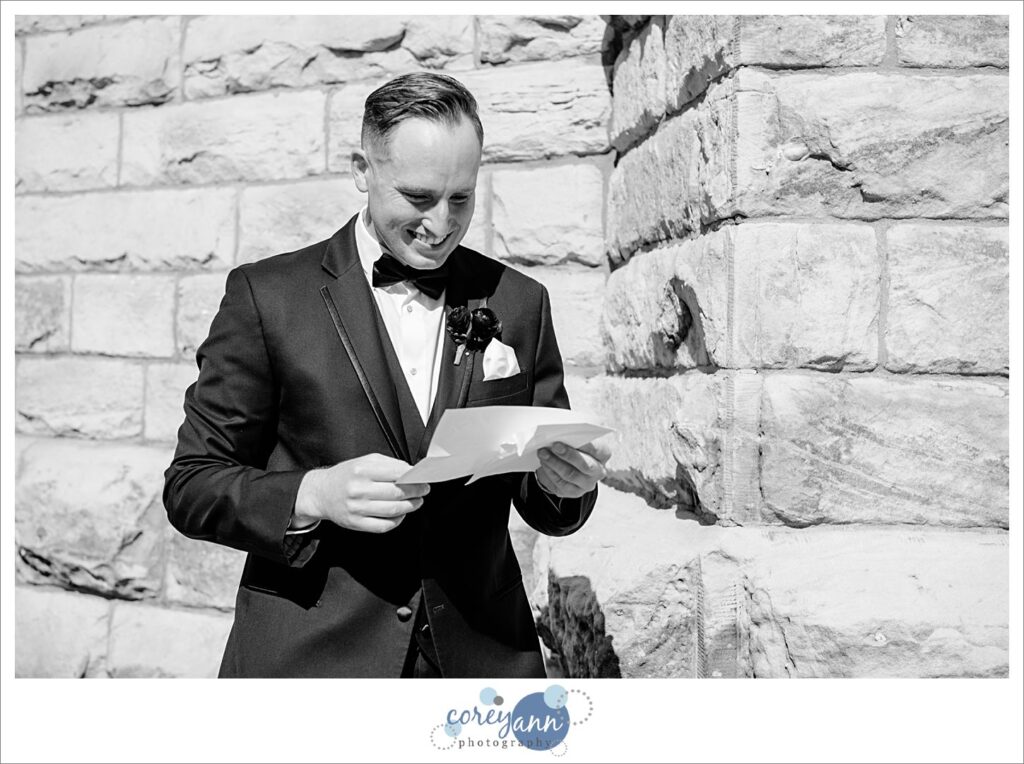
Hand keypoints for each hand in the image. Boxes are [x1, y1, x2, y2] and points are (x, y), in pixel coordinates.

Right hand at [293, 453, 428, 533]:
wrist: (321, 493)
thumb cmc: (346, 476)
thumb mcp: (364, 461)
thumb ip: (388, 464)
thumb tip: (410, 471)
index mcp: (361, 471)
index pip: (396, 473)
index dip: (414, 477)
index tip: (423, 478)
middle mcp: (358, 490)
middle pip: (397, 493)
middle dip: (416, 492)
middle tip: (424, 490)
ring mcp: (357, 508)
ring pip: (393, 510)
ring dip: (411, 506)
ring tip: (417, 501)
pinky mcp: (356, 523)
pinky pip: (384, 525)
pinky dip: (397, 520)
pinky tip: (401, 514)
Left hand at [535, 440, 610, 498]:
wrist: (568, 465)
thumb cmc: (574, 447)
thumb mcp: (578, 440)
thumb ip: (574, 437)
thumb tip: (561, 434)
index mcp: (603, 454)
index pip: (596, 449)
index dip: (584, 444)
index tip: (572, 436)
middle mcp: (599, 471)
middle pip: (585, 465)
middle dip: (568, 455)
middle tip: (554, 446)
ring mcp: (587, 484)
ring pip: (570, 475)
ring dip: (554, 463)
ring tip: (543, 453)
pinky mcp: (574, 492)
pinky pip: (560, 483)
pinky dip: (550, 472)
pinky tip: (543, 463)